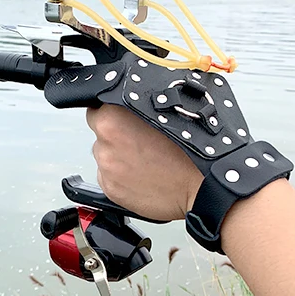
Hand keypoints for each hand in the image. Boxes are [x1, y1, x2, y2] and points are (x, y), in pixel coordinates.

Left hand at [87, 105, 202, 221]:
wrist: (198, 186)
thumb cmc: (188, 150)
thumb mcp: (163, 112)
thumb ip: (135, 107)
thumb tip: (125, 106)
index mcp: (113, 120)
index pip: (96, 107)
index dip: (111, 112)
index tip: (123, 118)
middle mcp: (105, 144)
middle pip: (100, 133)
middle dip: (114, 134)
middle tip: (138, 140)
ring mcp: (106, 168)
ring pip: (104, 155)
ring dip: (117, 155)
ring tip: (143, 159)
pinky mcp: (110, 189)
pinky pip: (108, 177)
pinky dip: (120, 176)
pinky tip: (140, 174)